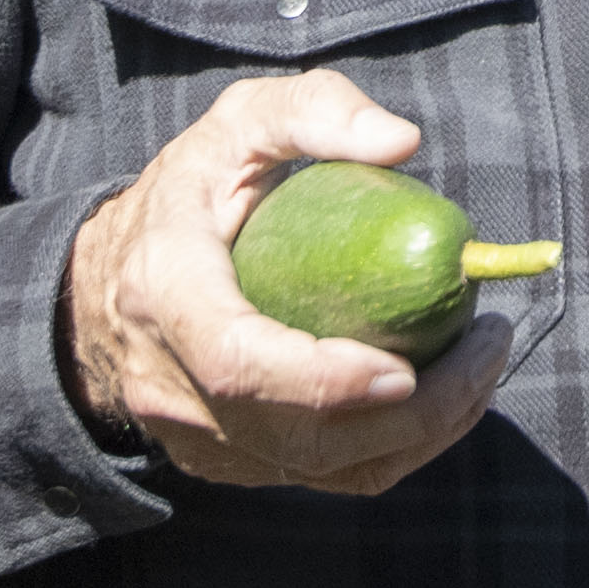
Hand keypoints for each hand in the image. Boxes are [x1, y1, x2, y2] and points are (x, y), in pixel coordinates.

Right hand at [61, 69, 514, 493]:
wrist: (99, 287)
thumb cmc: (185, 195)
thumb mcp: (236, 125)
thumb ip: (313, 111)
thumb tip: (401, 142)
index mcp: (166, 292)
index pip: (239, 364)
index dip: (325, 380)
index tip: (408, 367)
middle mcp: (171, 383)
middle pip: (300, 437)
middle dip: (413, 412)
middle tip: (489, 345)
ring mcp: (196, 439)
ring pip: (320, 468)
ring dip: (420, 435)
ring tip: (481, 368)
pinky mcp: (226, 465)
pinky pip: (319, 477)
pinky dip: (391, 448)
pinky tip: (439, 397)